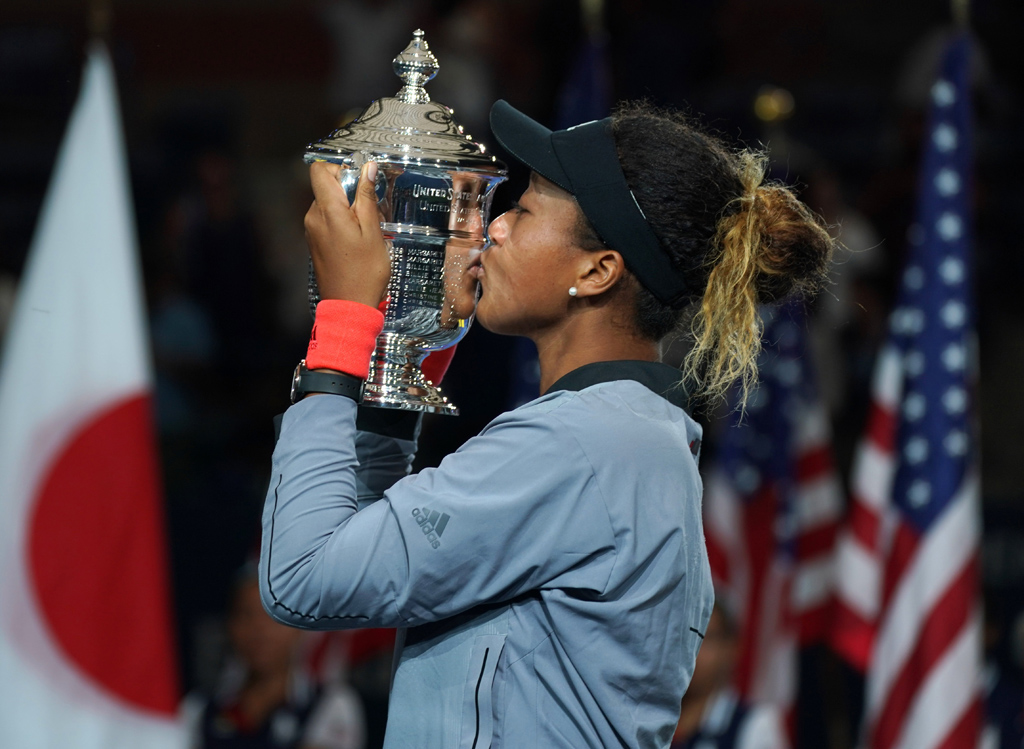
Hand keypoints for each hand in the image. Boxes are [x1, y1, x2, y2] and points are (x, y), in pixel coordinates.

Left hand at [304, 161, 390, 307]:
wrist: (349, 306)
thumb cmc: (364, 273)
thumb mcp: (373, 231)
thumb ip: (367, 197)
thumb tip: (367, 168)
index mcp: (327, 211)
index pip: (320, 170)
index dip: (340, 169)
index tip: (359, 183)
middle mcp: (313, 218)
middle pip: (326, 187)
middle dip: (349, 192)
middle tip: (370, 212)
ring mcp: (312, 231)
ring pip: (328, 205)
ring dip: (347, 209)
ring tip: (366, 231)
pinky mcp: (315, 242)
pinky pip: (327, 221)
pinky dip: (342, 223)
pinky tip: (357, 241)